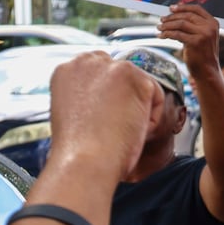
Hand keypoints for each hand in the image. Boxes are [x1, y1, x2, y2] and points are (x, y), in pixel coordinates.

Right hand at [46, 51, 158, 181]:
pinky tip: (130, 132)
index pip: (99, 73)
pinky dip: (150, 121)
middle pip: (122, 74)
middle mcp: (86, 62)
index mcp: (66, 71)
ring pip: (140, 88)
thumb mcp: (72, 115)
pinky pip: (156, 98)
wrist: (84, 163)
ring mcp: (111, 67)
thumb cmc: (77, 153)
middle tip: (116, 127)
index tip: (106, 119)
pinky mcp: (135, 77)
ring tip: (118, 133)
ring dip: (137, 112)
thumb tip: (108, 102)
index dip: (109, 98)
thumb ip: (87, 99)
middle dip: (126, 98)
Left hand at [159, 3, 220, 72]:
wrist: (207, 71)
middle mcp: (209, 27)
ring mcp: (203, 34)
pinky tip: (161, 36)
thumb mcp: (203, 36)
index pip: (196, 9)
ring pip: (180, 24)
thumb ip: (195, 25)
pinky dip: (167, 34)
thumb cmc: (202, 54)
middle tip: (162, 20)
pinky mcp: (195, 42)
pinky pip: (177, 34)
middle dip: (172, 17)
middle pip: (186, 16)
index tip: (171, 8)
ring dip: (167, 25)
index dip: (182, 7)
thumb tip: (176, 16)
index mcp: (213, 23)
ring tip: (159, 27)